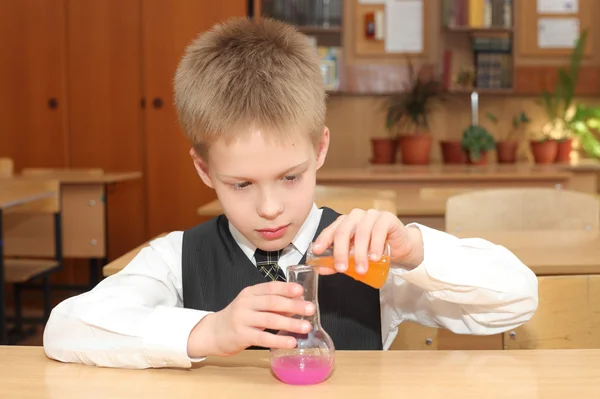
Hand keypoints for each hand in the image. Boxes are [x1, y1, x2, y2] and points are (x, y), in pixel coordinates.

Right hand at [187, 281, 314, 357]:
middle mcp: (246, 303)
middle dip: (293, 305)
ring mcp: (242, 319)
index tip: (301, 290)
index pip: (270, 287)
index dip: (286, 288)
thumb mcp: (253, 306)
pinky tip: (291, 342)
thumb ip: (273, 304)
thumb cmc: (239, 318)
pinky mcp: (241, 335)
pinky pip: (263, 337)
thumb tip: (298, 303)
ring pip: (270, 319)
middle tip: (311, 309)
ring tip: (306, 327)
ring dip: (290, 323)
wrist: (213, 332)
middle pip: (272, 302)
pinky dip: (279, 339)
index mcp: (250, 292)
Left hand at [312, 209, 423, 273]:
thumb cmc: (375, 250)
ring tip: (361, 268)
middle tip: (342, 268)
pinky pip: (378, 230)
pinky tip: (374, 257)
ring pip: (361, 232)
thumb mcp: (354, 258)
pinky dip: (375, 245)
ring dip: (360, 253)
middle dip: (341, 251)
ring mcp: (371, 215)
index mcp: (345, 223)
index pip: (331, 230)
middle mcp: (356, 217)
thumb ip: (338, 262)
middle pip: (344, 231)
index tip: (317, 251)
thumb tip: (320, 269)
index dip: (323, 240)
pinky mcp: (387, 218)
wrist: (400, 248)